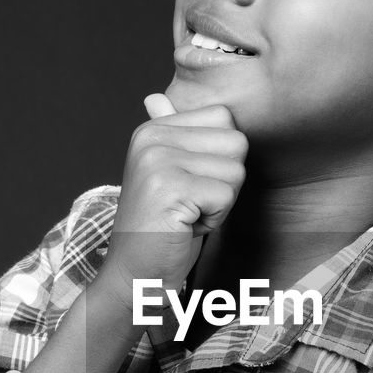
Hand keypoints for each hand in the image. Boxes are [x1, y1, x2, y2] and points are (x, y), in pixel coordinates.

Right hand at [99, 91, 247, 300]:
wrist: (136, 275)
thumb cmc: (162, 229)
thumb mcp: (169, 174)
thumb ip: (171, 134)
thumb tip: (155, 97)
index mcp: (153, 129)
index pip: (226, 119)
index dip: (222, 159)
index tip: (192, 185)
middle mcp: (151, 138)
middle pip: (237, 143)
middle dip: (226, 181)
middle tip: (192, 204)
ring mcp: (158, 161)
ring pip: (235, 171)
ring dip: (221, 203)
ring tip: (187, 215)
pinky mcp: (169, 188)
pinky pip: (226, 196)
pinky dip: (214, 220)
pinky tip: (185, 226)